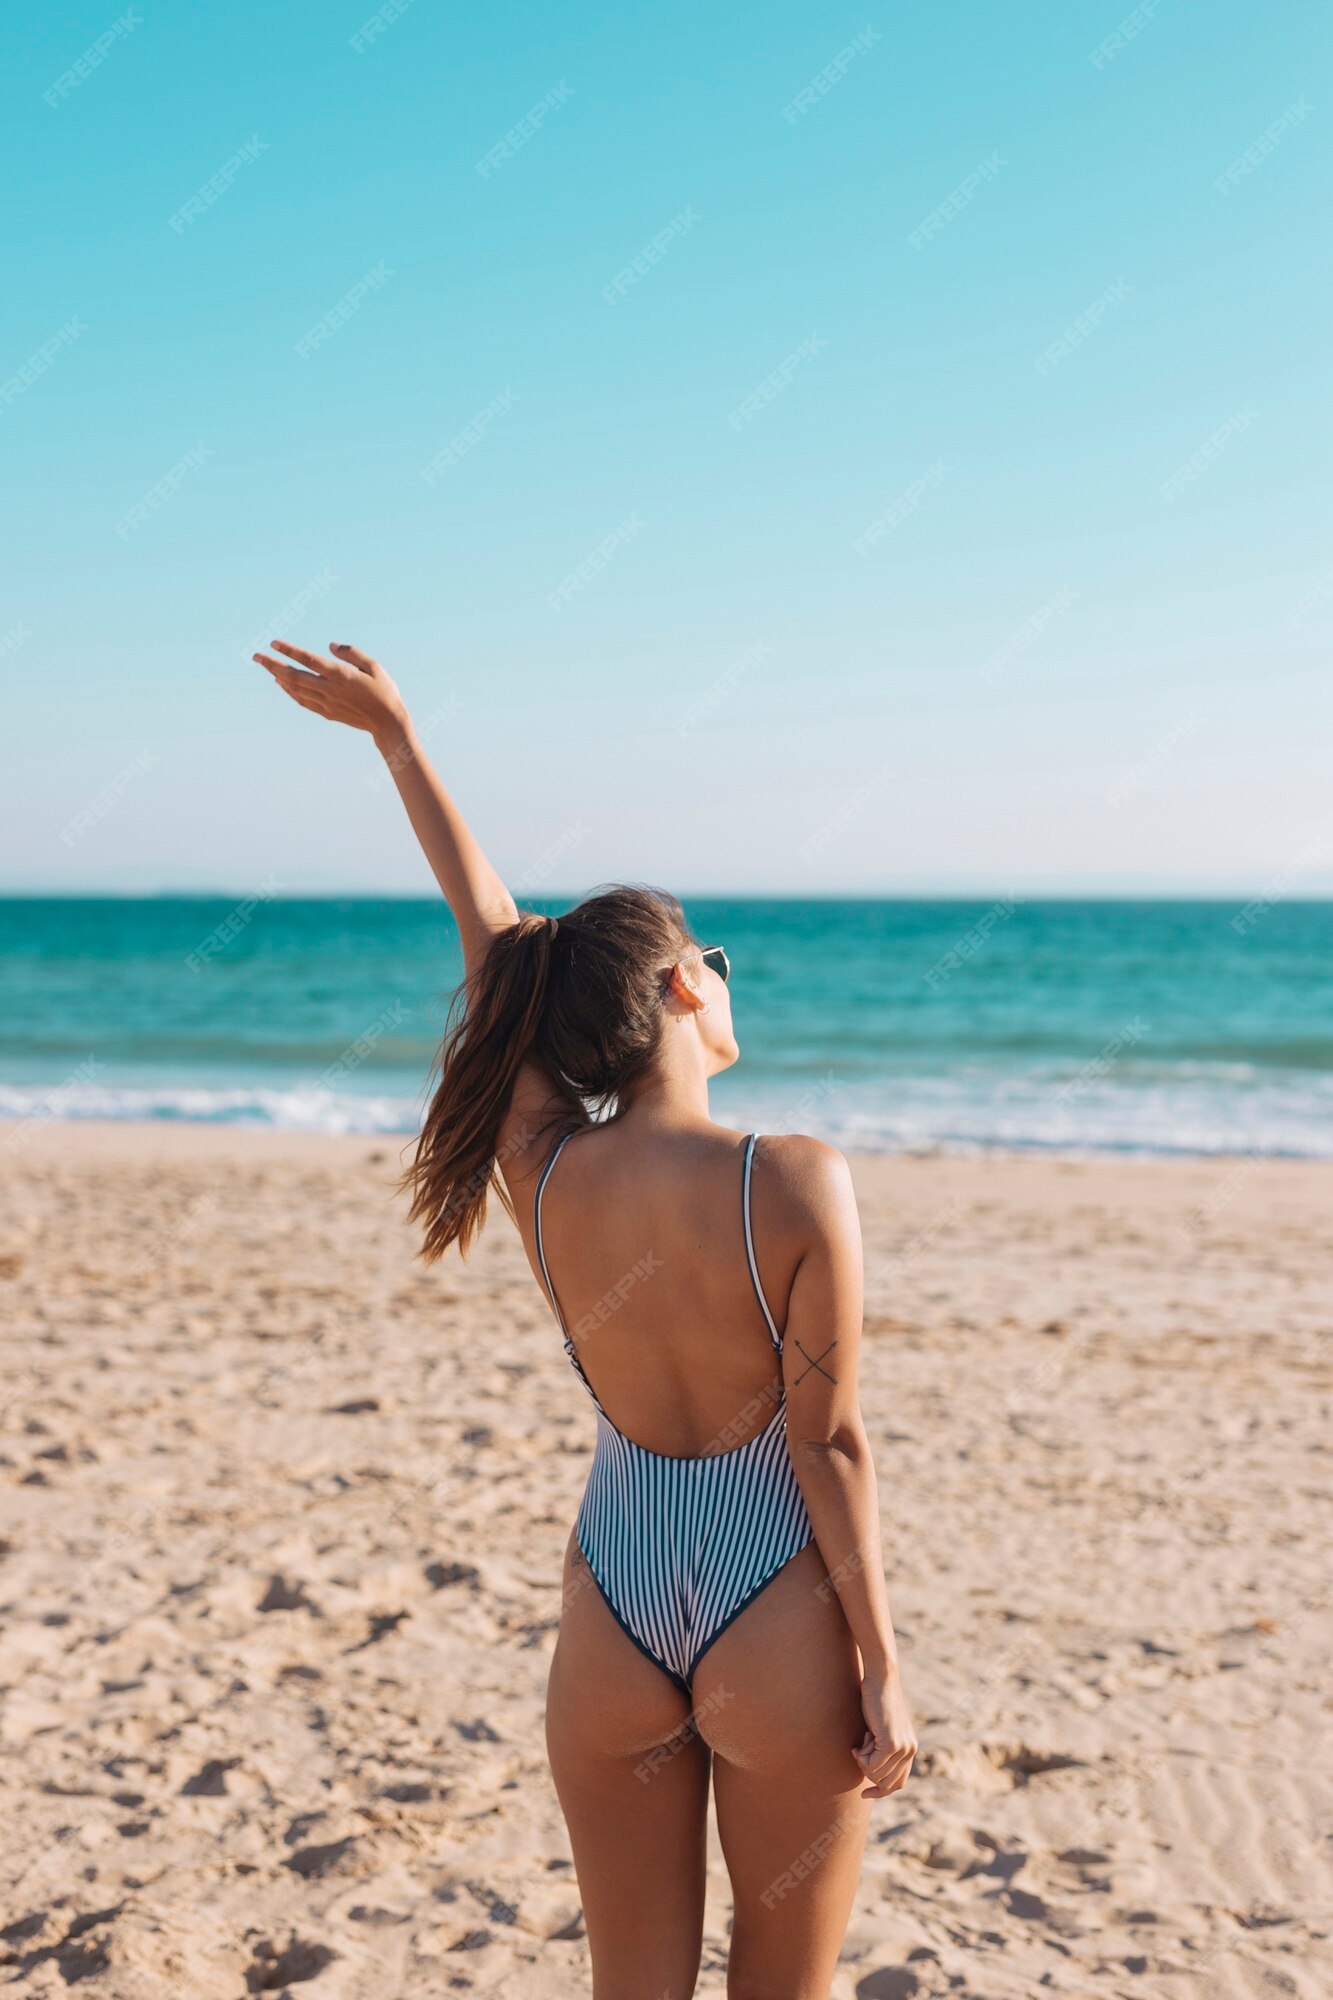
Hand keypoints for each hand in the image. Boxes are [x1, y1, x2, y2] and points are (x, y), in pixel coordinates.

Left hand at [253, 640, 407, 744]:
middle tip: (255, 656)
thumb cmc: (384, 691)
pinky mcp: (327, 713)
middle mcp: (330, 690)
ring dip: (278, 676)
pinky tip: (281, 684)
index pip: (309, 660)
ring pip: (295, 689)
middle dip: (272, 665)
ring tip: (265, 666)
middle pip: (294, 675)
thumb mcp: (374, 666)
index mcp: (341, 676)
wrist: (388, 723)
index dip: (290, 651)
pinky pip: (303, 701)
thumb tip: (330, 646)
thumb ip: (352, 653)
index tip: (274, 642)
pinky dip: (289, 692)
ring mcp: (327, 703)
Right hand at [854, 1667, 916, 1798]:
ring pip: (876, 1774)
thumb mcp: (882, 1728)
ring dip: (864, 1761)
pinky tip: (860, 1743)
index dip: (881, 1791)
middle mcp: (910, 1751)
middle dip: (867, 1770)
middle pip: (885, 1782)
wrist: (881, 1679)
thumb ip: (883, 1747)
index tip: (864, 1793)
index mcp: (910, 1749)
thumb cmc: (876, 1700)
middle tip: (862, 1748)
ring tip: (863, 1740)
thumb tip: (872, 1770)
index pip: (898, 1783)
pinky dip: (861, 1757)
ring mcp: (903, 1748)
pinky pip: (872, 1765)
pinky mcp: (892, 1743)